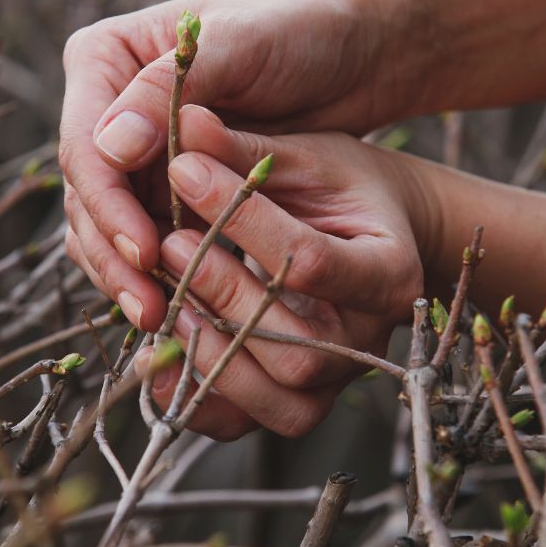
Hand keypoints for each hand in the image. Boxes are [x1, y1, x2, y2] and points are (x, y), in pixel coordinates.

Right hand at [60, 0, 392, 328]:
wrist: (351, 49)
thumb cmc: (299, 31)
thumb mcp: (238, 48)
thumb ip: (164, 93)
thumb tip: (109, 147)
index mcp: (109, 58)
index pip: (84, 144)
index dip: (107, 205)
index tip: (143, 252)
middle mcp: (112, 104)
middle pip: (90, 192)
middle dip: (115, 250)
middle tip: (148, 307)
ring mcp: (140, 147)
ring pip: (110, 220)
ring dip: (129, 271)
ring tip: (159, 317)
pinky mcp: (169, 179)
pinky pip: (146, 229)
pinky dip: (156, 267)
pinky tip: (175, 299)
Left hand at [128, 105, 424, 439]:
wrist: (375, 235)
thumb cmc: (346, 190)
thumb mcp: (308, 160)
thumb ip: (249, 154)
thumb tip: (184, 124)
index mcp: (388, 271)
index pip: (308, 261)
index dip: (240, 219)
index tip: (184, 170)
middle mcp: (369, 339)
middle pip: (292, 346)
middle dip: (219, 292)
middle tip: (167, 241)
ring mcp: (334, 380)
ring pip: (271, 398)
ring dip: (204, 348)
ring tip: (162, 292)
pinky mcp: (297, 399)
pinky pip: (244, 422)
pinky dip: (195, 396)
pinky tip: (157, 354)